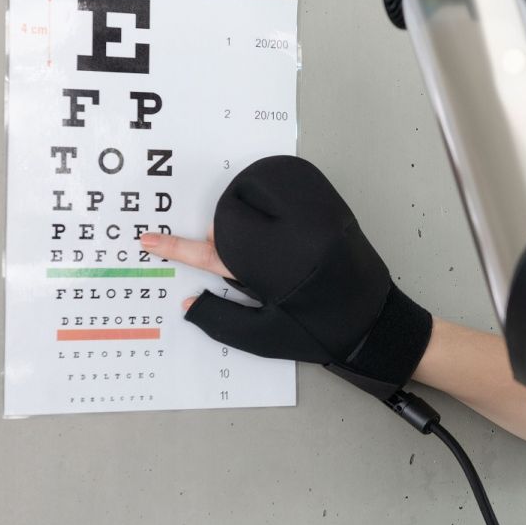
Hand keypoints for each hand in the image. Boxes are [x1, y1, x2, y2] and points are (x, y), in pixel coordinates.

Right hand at [142, 155, 431, 400]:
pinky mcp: (332, 211)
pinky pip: (293, 187)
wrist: (376, 326)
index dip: (176, 247)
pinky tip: (278, 220)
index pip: (209, 253)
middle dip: (222, 234)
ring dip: (248, 211)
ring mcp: (312, 219)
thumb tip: (187, 304)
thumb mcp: (265, 338)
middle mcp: (287, 238)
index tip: (149, 240)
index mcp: (266, 270)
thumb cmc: (320, 334)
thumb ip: (221, 319)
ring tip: (260, 241)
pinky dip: (276, 196)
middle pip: (231, 216)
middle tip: (231, 254)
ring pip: (260, 196)